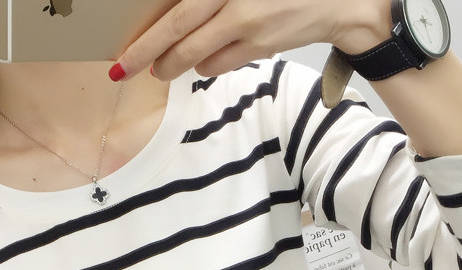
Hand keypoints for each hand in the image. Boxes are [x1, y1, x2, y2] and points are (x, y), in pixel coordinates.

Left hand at [112, 0, 392, 80]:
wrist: (338, 0)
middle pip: (176, 29)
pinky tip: (205, 59)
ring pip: (196, 53)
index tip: (124, 47)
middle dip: (145, 54)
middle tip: (122, 71)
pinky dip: (206, 64)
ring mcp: (247, 21)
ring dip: (175, 64)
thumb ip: (210, 0)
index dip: (147, 30)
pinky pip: (219, 63)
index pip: (174, 7)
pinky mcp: (260, 44)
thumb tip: (174, 15)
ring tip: (163, 69)